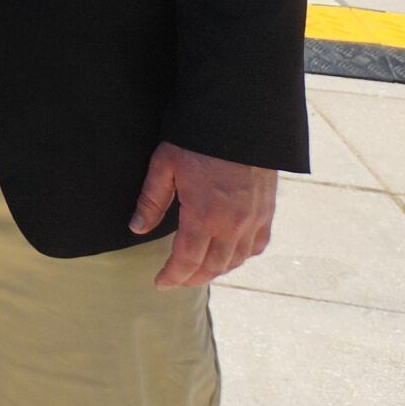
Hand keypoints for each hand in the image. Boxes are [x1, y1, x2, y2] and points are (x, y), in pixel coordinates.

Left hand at [129, 141, 276, 287]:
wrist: (240, 122)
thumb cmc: (196, 141)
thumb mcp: (164, 165)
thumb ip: (151, 201)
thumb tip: (137, 229)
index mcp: (204, 216)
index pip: (187, 261)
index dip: (173, 276)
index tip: (160, 283)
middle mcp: (232, 225)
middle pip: (212, 266)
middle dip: (191, 278)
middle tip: (175, 281)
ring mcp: (253, 221)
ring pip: (235, 260)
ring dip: (215, 271)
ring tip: (197, 272)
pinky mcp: (267, 212)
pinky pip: (256, 246)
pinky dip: (241, 257)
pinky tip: (229, 257)